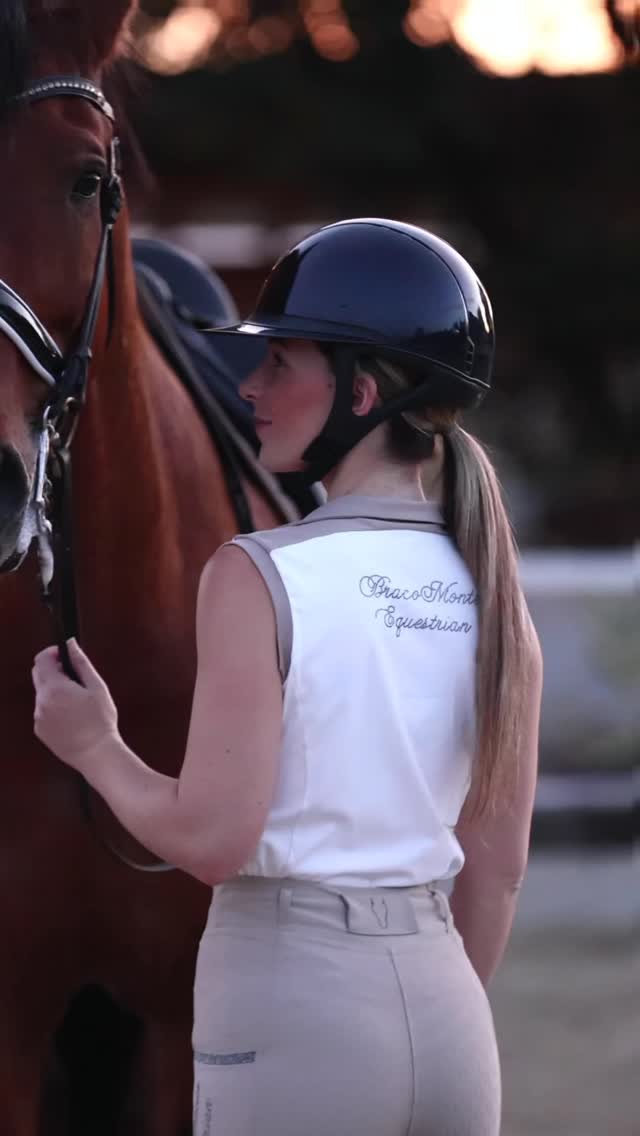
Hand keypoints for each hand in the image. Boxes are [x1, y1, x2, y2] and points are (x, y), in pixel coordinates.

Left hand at [32, 638, 118, 770]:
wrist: (96, 754)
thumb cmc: (100, 721)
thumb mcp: (96, 687)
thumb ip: (81, 663)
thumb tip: (71, 644)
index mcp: (55, 689)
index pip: (41, 659)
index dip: (52, 653)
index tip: (64, 655)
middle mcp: (41, 702)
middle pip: (38, 674)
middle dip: (53, 670)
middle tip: (74, 678)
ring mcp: (38, 717)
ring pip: (41, 693)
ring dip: (54, 690)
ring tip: (76, 702)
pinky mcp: (40, 729)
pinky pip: (42, 709)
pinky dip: (53, 706)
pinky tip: (71, 716)